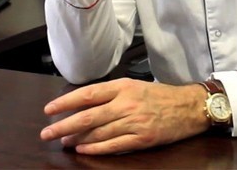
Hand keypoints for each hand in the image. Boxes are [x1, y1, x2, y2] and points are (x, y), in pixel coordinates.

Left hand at [40, 78, 209, 154]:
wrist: (189, 107)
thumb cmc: (161, 96)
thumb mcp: (135, 85)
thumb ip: (111, 93)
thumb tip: (84, 102)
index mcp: (123, 87)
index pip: (88, 94)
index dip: (66, 102)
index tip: (50, 110)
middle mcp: (127, 103)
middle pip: (88, 116)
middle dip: (64, 125)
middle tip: (47, 133)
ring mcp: (134, 122)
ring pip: (98, 132)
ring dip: (77, 139)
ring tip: (63, 143)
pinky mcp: (142, 138)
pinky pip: (114, 145)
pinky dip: (96, 149)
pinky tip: (83, 150)